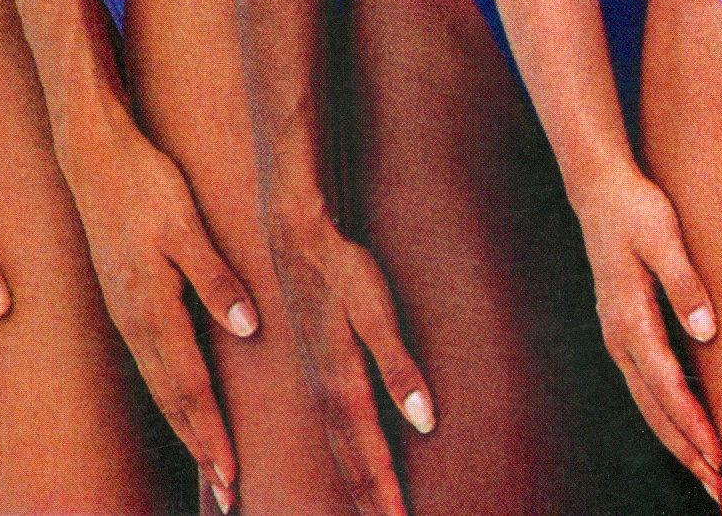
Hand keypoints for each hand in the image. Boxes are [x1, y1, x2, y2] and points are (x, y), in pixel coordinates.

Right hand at [60, 110, 257, 513]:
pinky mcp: (123, 300)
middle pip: (172, 401)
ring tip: (209, 462)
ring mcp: (126, 314)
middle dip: (200, 448)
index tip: (230, 478)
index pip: (189, 389)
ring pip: (159, 386)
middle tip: (225, 493)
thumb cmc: (146, 186)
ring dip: (186, 427)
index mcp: (153, 310)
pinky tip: (181, 402)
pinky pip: (150, 363)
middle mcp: (135, 323)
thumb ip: (216, 277)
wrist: (94, 158)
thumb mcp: (186, 226)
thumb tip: (249, 328)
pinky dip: (170, 395)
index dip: (212, 436)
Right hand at [270, 202, 434, 515]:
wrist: (297, 235)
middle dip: (371, 500)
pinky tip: (349, 464)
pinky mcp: (317, 367)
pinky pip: (332, 429)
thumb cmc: (342, 269)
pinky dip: (343, 457)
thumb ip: (398, 365)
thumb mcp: (375, 310)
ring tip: (372, 512)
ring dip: (356, 484)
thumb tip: (424, 418)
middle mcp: (327, 391)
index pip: (368, 453)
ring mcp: (317, 380)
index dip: (384, 492)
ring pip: (339, 448)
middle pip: (351, 461)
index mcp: (342, 383)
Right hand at [574, 163, 721, 503]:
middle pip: (654, 410)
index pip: (667, 388)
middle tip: (719, 490)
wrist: (598, 187)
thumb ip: (685, 283)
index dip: (694, 427)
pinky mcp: (622, 328)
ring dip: (677, 440)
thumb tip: (708, 332)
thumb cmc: (635, 208)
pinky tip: (685, 425)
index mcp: (629, 320)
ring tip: (707, 473)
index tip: (720, 459)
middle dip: (687, 452)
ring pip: (647, 403)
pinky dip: (666, 414)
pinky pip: (644, 385)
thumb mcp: (664, 236)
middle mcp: (619, 337)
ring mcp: (617, 335)